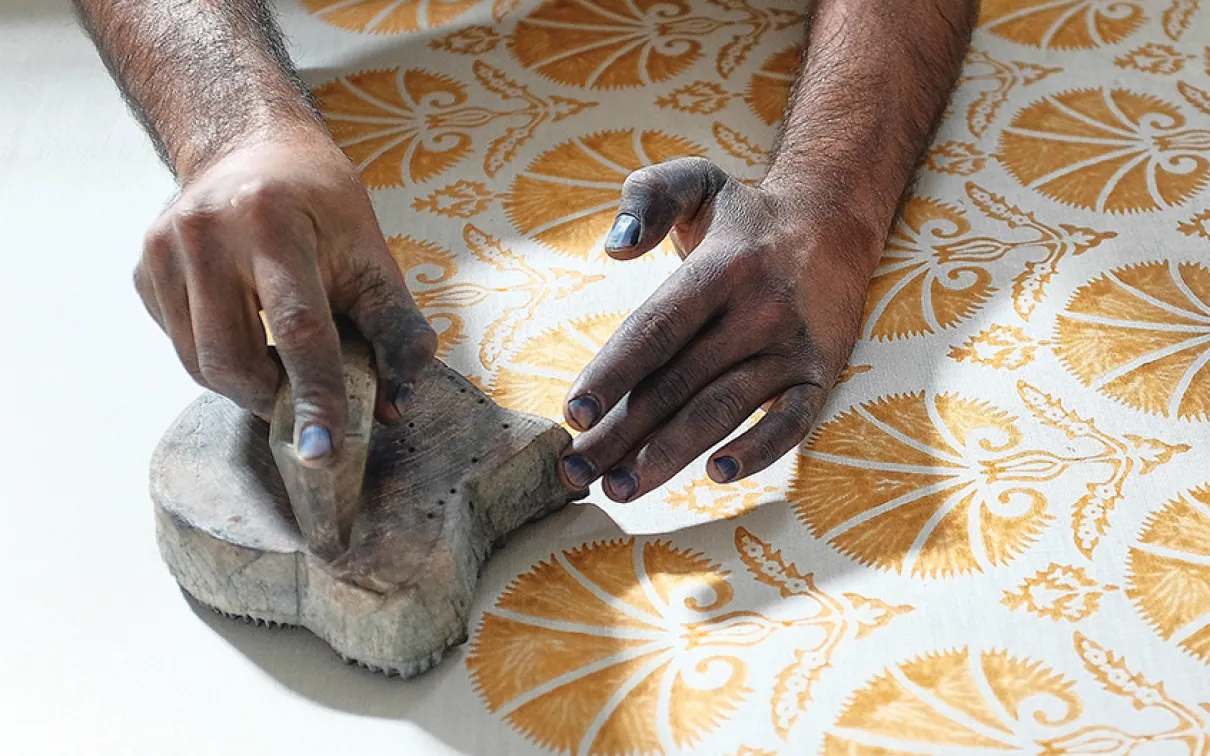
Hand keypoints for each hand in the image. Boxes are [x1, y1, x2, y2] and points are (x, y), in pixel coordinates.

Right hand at [135, 133, 435, 466]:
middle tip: (309, 400)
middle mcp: (206, 232)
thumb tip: (393, 409)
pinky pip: (180, 344)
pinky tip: (245, 325)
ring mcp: (163, 250)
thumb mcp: (372, 255)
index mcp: (272, 223)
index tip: (323, 452)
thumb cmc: (321, 203)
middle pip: (235, 359)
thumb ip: (394, 331)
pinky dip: (218, 357)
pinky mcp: (143, 268)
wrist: (251, 145)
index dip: (314, 396)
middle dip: (276, 399)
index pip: (298, 329)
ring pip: (200, 363)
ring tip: (281, 363)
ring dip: (247, 384)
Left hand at [558, 158, 880, 500]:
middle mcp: (757, 310)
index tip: (573, 414)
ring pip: (721, 411)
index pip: (656, 329)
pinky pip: (791, 422)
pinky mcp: (817, 376)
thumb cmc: (746, 218)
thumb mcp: (698, 183)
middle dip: (621, 434)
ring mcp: (789, 348)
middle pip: (676, 384)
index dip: (612, 373)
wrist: (836, 224)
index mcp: (720, 267)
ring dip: (667, 457)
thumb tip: (615, 248)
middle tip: (573, 472)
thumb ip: (648, 198)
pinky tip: (717, 476)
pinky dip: (760, 451)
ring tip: (619, 489)